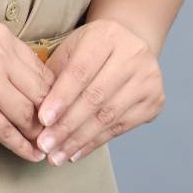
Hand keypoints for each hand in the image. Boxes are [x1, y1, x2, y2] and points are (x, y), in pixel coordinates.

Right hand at [0, 22, 54, 162]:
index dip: (52, 94)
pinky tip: (32, 156)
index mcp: (2, 37)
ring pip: (28, 115)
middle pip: (40, 93)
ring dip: (39, 135)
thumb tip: (31, 86)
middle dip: (50, 117)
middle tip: (57, 133)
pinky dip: (23, 148)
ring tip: (47, 147)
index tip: (56, 111)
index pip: (41, 69)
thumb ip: (2, 56)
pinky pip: (8, 133)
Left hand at [33, 18, 165, 164]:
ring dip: (79, 140)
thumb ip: (55, 76)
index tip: (43, 120)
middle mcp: (133, 55)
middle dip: (67, 126)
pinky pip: (121, 128)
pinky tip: (76, 153)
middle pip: (96, 97)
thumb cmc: (91, 49)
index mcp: (107, 37)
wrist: (130, 45)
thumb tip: (37, 114)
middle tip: (45, 146)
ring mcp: (148, 79)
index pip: (82, 71)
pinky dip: (95, 143)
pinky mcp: (154, 101)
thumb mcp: (70, 49)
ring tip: (56, 156)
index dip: (62, 97)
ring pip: (109, 116)